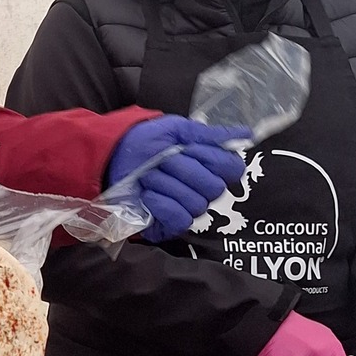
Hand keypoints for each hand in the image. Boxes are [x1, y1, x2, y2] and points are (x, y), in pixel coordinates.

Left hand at [105, 117, 251, 243]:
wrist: (108, 158)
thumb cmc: (141, 142)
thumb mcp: (175, 129)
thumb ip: (210, 134)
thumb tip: (246, 134)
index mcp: (207, 164)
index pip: (233, 168)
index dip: (212, 159)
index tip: (190, 148)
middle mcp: (201, 188)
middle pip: (214, 187)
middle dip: (184, 170)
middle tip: (163, 161)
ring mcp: (186, 208)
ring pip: (196, 203)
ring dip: (167, 184)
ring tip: (149, 176)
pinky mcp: (168, 225)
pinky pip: (181, 219)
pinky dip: (162, 204)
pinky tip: (147, 195)